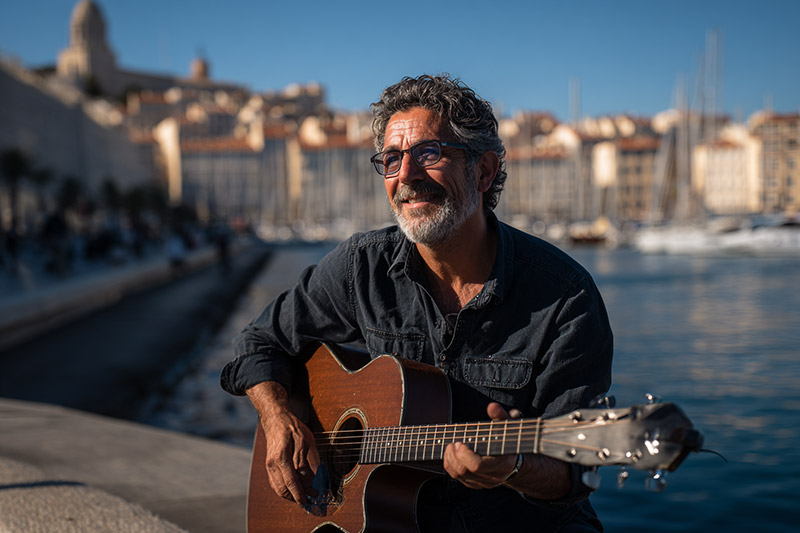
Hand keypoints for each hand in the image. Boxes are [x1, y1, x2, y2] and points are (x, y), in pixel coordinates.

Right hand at [247, 382, 319, 504]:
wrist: (275, 419)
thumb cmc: (290, 427)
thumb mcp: (303, 441)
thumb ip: (304, 461)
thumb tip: (307, 479)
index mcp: (280, 458)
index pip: (291, 482)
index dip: (300, 494)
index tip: (308, 501)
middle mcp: (272, 464)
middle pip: (282, 489)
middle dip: (296, 497)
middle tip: (311, 497)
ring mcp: (268, 466)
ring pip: (278, 488)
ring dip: (291, 494)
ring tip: (305, 494)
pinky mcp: (269, 465)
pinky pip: (276, 482)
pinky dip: (285, 488)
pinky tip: (295, 487)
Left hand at [442, 402, 521, 488]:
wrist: (512, 461)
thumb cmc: (508, 441)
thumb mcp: (507, 427)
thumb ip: (500, 416)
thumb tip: (492, 407)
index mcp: (501, 464)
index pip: (477, 466)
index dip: (464, 455)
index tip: (460, 443)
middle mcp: (491, 477)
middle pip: (465, 471)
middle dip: (454, 456)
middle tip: (453, 443)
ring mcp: (482, 482)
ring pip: (459, 475)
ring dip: (450, 460)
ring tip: (450, 447)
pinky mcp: (475, 484)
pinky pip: (457, 478)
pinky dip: (450, 465)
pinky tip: (450, 454)